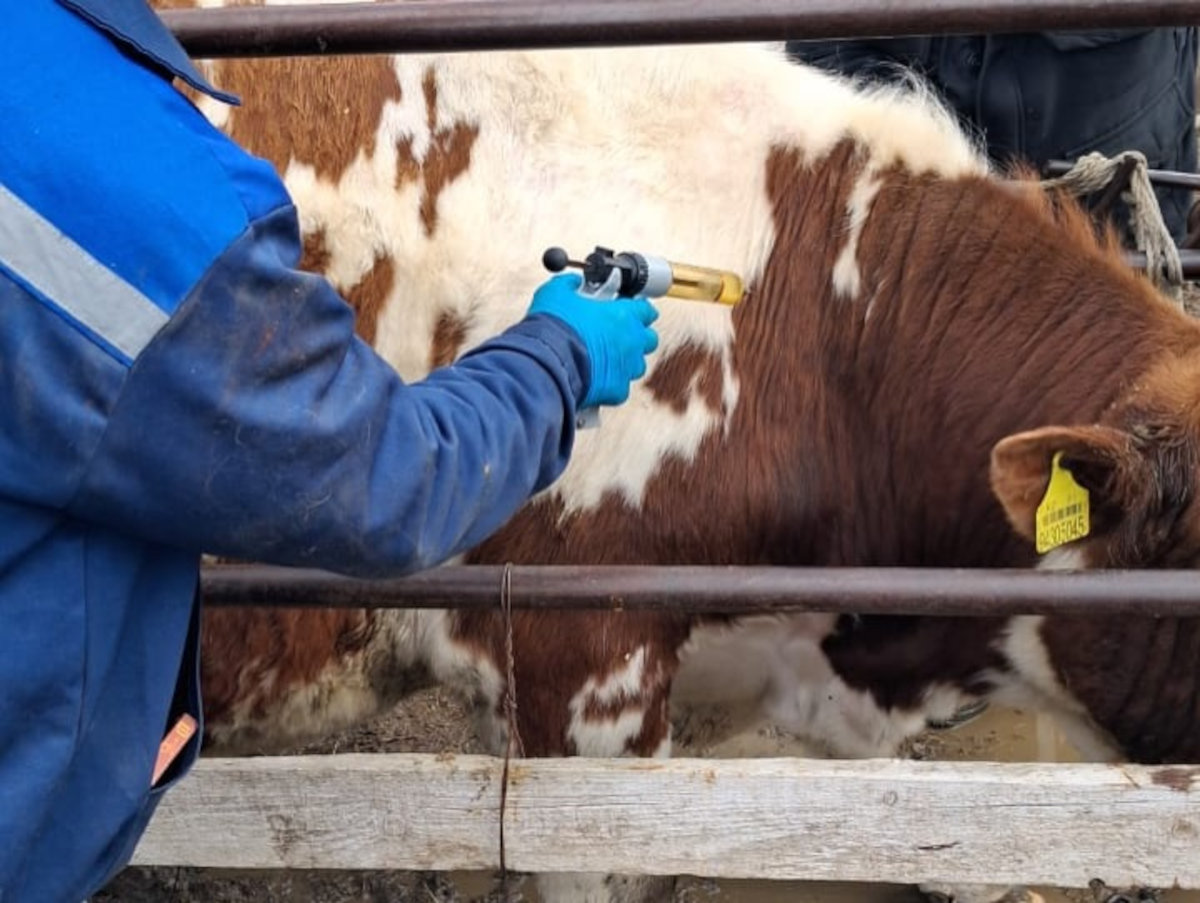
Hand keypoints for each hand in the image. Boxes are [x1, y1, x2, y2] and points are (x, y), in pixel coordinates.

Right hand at [527, 273, 659, 407]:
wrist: (547, 363)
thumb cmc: (554, 328)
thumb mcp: (557, 293)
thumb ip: (569, 285)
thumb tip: (572, 283)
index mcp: (623, 315)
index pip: (646, 309)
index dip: (638, 308)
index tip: (629, 308)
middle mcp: (631, 341)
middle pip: (649, 339)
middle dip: (637, 336)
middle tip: (618, 333)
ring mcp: (626, 368)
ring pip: (637, 365)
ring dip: (625, 360)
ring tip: (606, 357)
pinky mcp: (616, 390)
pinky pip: (620, 387)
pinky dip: (610, 383)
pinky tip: (596, 377)